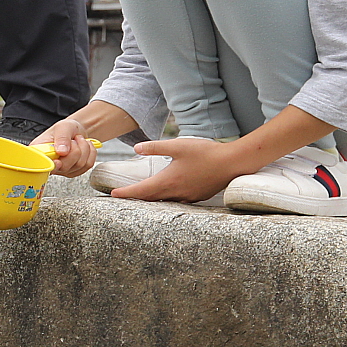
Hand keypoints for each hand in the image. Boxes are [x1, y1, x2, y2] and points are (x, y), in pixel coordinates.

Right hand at [33, 118, 98, 177]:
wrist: (76, 132)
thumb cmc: (66, 129)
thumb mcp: (63, 127)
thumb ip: (62, 138)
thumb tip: (61, 152)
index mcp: (40, 151)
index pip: (42, 164)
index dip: (52, 165)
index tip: (58, 161)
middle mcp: (49, 163)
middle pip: (64, 167)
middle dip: (75, 150)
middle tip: (73, 140)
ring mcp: (62, 169)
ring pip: (79, 165)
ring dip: (84, 149)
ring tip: (79, 141)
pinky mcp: (73, 171)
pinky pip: (87, 166)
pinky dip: (90, 154)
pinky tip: (85, 147)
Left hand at [109, 137, 249, 204]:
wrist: (233, 162)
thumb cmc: (205, 152)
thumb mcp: (177, 146)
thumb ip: (155, 147)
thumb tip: (136, 148)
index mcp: (168, 181)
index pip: (141, 191)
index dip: (126, 193)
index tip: (113, 195)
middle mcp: (177, 192)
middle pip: (151, 198)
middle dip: (135, 197)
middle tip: (122, 195)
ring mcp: (188, 197)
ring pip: (164, 200)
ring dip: (151, 199)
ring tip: (141, 195)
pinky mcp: (198, 196)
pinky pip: (178, 200)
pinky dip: (167, 198)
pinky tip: (166, 192)